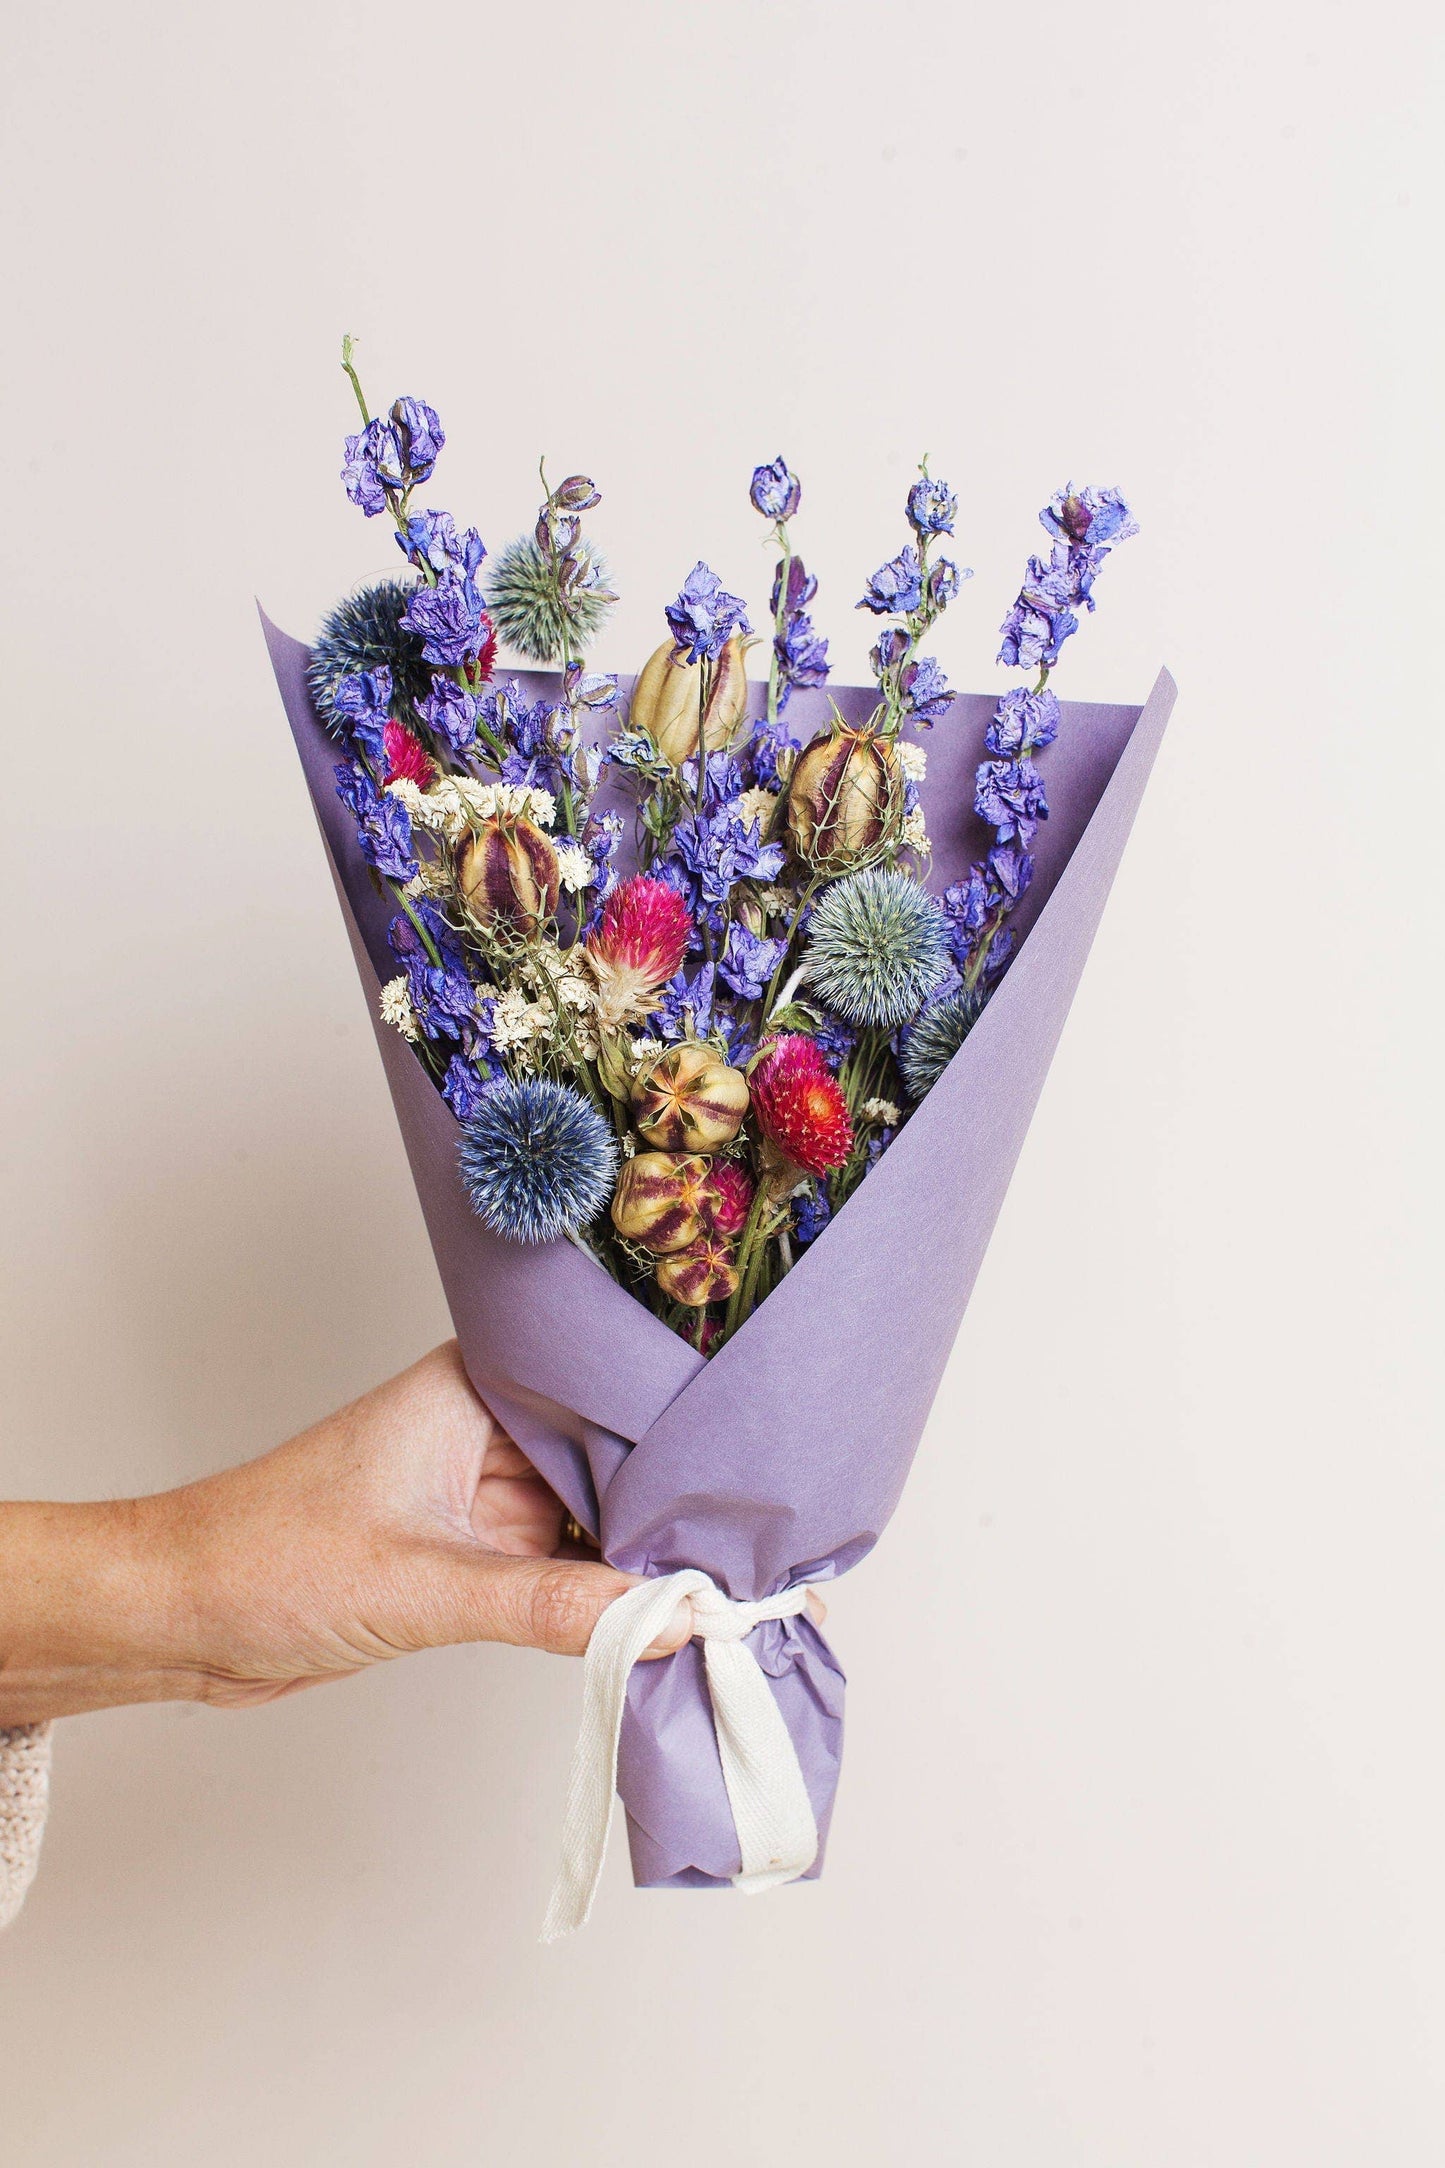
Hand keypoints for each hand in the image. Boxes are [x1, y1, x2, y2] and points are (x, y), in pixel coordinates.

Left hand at [0, 1343, 696, 1722]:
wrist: (178, 1615)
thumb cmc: (264, 1562)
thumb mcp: (422, 1586)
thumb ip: (552, 1605)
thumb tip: (670, 1618)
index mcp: (477, 1388)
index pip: (612, 1405)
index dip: (688, 1448)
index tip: (760, 1495)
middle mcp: (491, 1429)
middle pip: (619, 1465)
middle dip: (684, 1513)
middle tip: (773, 1558)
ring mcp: (487, 1492)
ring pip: (601, 1520)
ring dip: (651, 1560)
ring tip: (739, 1593)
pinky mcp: (477, 1551)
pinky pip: (569, 1566)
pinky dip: (611, 1595)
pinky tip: (667, 1620)